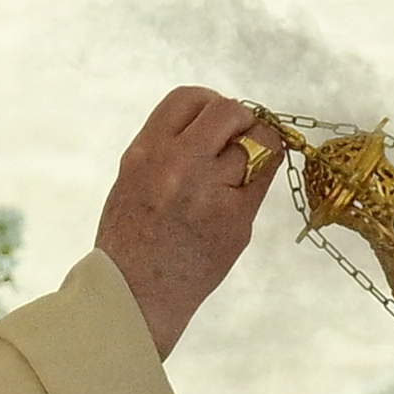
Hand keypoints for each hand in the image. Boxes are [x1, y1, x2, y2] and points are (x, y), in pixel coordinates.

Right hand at [94, 86, 281, 358]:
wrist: (133, 295)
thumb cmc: (128, 242)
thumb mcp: (130, 180)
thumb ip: (165, 150)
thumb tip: (208, 128)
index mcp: (145, 153)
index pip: (188, 98)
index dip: (209, 104)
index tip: (214, 122)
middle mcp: (178, 164)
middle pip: (228, 111)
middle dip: (240, 120)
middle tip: (238, 141)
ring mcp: (211, 191)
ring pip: (256, 143)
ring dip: (255, 151)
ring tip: (237, 176)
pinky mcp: (237, 218)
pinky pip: (265, 177)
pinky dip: (260, 177)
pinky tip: (242, 194)